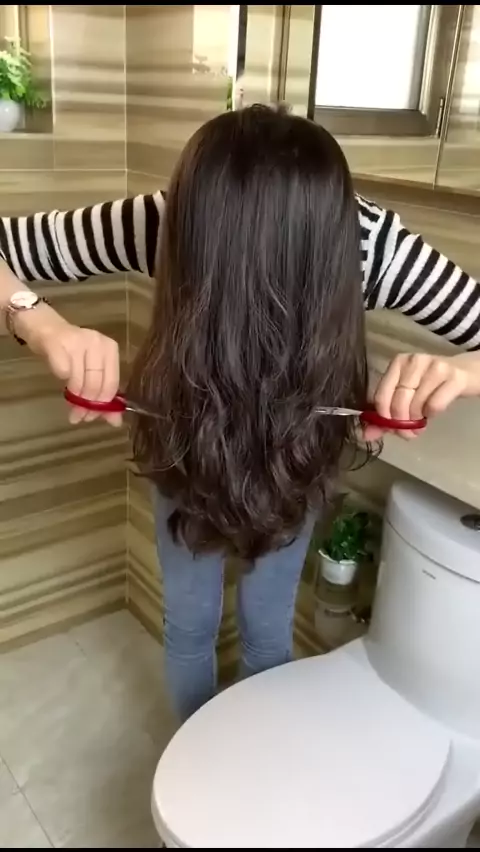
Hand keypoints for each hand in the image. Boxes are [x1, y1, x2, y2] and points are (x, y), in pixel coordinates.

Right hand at [15, 304, 121, 426]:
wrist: (45, 328)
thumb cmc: (71, 351)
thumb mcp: (90, 370)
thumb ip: (103, 393)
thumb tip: (115, 422)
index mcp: (110, 349)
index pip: (111, 383)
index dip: (103, 404)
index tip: (95, 417)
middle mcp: (97, 343)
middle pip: (96, 384)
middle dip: (88, 406)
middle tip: (79, 417)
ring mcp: (78, 341)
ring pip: (80, 381)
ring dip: (75, 399)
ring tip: (71, 407)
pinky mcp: (58, 343)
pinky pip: (63, 372)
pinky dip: (62, 380)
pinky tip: (60, 379)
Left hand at [364, 352, 479, 441]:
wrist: (467, 372)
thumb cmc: (433, 385)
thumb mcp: (409, 395)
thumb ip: (386, 415)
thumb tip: (366, 435)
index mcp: (399, 363)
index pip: (381, 394)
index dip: (384, 417)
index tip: (390, 428)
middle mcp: (415, 361)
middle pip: (398, 402)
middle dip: (401, 423)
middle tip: (409, 432)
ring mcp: (435, 367)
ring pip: (416, 405)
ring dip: (417, 421)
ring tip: (422, 422)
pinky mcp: (454, 377)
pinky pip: (434, 406)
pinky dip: (432, 415)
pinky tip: (434, 412)